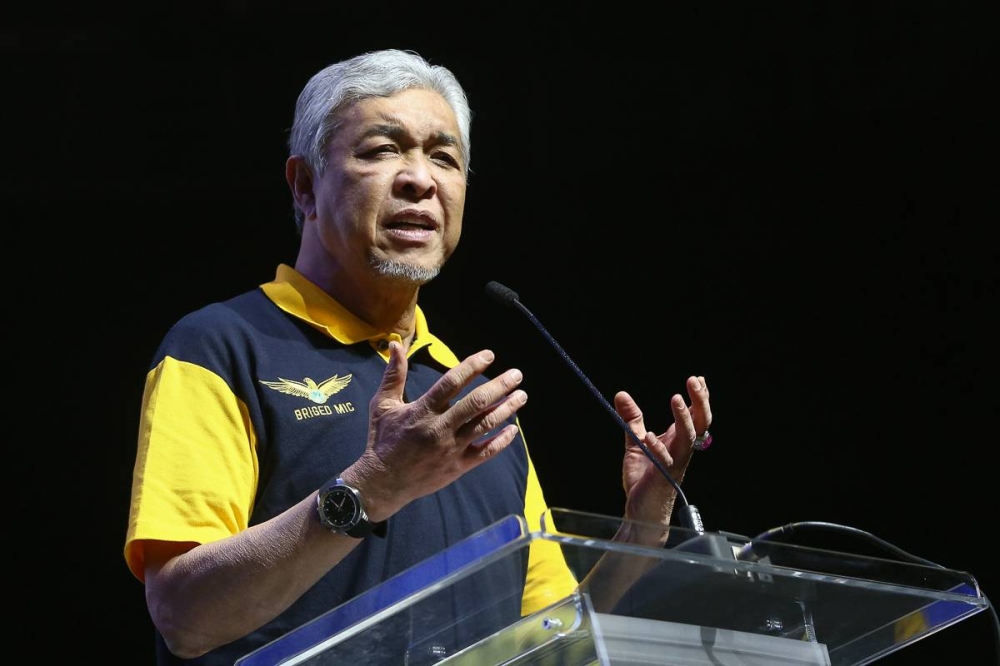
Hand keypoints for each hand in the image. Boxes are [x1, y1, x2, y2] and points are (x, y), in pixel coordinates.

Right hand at [346, 342, 526, 518]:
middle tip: (517, 375)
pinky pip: (485, 453)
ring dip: (506, 409)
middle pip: (476, 403)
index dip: (472, 366)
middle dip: (500, 387)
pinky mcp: (458, 467)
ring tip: (522, 397)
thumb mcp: (383, 404)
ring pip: (484, 425)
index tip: (489, 356)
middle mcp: (440, 428)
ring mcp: (451, 448)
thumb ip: (394, 375)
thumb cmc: (383, 439)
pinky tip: (514, 429)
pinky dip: (501, 441)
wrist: (382, 482)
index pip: (452, 382)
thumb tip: (395, 344)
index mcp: (423, 410)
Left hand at [615, 376, 711, 524]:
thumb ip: (632, 420)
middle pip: (700, 423)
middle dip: (700, 401)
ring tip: (676, 398)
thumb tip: (621, 394)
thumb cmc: (644, 479)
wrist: (641, 511)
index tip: (699, 378)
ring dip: (683, 418)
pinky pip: (665, 461)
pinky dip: (658, 448)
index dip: (699, 398)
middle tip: (694, 380)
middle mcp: (681, 450)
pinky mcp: (662, 477)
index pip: (695, 416)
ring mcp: (674, 464)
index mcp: (677, 441)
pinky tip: (649, 436)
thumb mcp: (635, 442)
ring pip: (687, 438)